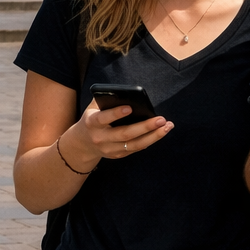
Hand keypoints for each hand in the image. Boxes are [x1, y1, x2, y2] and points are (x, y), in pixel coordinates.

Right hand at [58, 101, 172, 170]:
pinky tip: (160, 133)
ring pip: (134, 145)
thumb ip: (105, 100)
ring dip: (153, 136)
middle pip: (125, 134)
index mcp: (92, 123)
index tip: (130, 107)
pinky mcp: (118, 155)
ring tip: (167, 126)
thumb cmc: (92, 118)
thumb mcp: (93, 108)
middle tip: (161, 119)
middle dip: (145, 127)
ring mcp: (109, 149)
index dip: (116, 114)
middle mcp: (101, 138)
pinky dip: (149, 141)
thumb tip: (124, 93)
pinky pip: (136, 148)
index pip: (104, 118)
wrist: (83, 144)